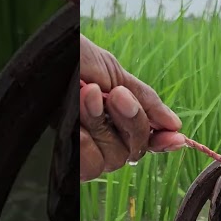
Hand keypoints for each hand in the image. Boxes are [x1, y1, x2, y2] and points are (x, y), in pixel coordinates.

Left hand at [79, 34, 185, 181]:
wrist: (44, 55)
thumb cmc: (75, 58)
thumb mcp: (116, 74)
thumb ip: (145, 101)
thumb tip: (174, 126)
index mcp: (119, 118)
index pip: (148, 140)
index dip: (162, 141)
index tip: (175, 137)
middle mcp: (105, 138)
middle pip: (134, 150)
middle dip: (130, 120)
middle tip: (115, 94)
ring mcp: (85, 150)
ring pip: (114, 158)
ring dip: (103, 126)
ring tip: (87, 96)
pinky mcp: (66, 158)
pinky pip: (90, 164)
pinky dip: (87, 144)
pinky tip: (78, 123)